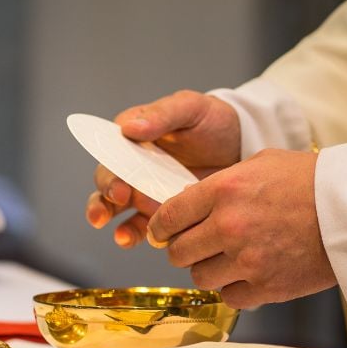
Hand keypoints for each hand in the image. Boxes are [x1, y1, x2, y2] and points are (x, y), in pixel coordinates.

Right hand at [86, 90, 240, 247]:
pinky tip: (130, 239)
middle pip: (107, 181)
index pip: (110, 151)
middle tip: (118, 202)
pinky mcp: (159, 209)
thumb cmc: (213, 120)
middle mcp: (132, 163)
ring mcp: (143, 188)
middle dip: (104, 198)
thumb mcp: (190, 108)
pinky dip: (131, 234)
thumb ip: (162, 115)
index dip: (109, 169)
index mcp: (133, 135)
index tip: (118, 185)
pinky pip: (138, 225)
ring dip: (109, 219)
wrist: (242, 144)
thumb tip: (129, 128)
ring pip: (114, 206)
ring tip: (120, 235)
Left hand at [147, 149, 336, 308]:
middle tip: (196, 245)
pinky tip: (247, 273)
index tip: (163, 231)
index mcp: (224, 191)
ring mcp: (247, 260)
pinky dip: (233, 288)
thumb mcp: (262, 163)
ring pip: (199, 277)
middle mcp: (229, 226)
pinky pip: (229, 296)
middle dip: (183, 248)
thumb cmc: (311, 180)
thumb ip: (222, 181)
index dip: (160, 226)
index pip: (168, 216)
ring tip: (227, 258)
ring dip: (208, 268)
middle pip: (177, 252)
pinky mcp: (267, 287)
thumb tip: (191, 200)